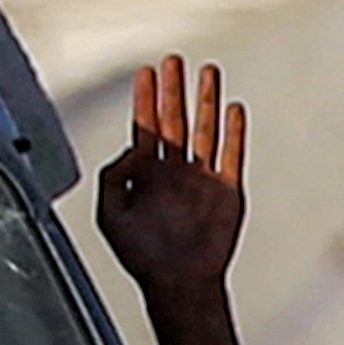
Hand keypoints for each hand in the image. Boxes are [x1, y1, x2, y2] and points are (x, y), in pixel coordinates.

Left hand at [95, 56, 246, 305]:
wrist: (180, 283)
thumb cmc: (143, 256)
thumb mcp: (109, 215)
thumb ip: (113, 178)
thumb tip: (131, 149)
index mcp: (146, 176)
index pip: (145, 127)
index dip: (144, 99)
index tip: (145, 72)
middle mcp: (174, 171)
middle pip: (174, 119)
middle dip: (173, 90)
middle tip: (173, 61)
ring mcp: (202, 178)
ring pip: (205, 129)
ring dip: (205, 100)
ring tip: (207, 72)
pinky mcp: (227, 190)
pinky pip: (232, 154)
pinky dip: (234, 131)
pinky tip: (234, 109)